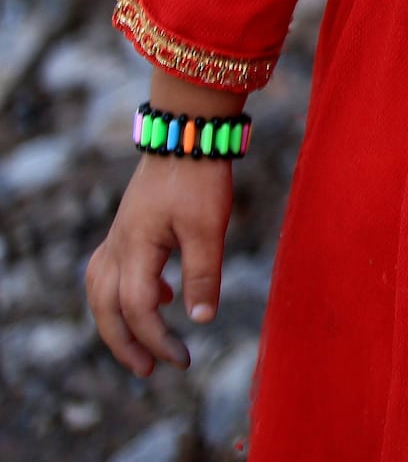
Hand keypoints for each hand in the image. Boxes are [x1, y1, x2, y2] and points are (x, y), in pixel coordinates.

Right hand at [87, 151, 232, 375]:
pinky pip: (110, 272)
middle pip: (107, 309)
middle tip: (149, 371)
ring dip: (117, 322)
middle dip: (125, 344)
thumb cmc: (199, 178)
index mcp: (135, 250)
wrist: (186, 134)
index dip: (157, 340)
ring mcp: (118, 236)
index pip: (138, 310)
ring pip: (102, 292)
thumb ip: (204, 273)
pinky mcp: (128, 228)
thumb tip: (200, 319)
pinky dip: (124, 294)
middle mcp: (117, 247)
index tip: (181, 359)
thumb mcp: (208, 228)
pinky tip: (161, 296)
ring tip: (143, 344)